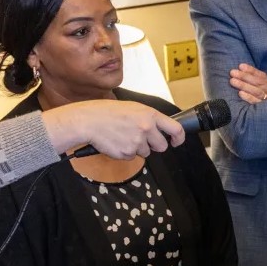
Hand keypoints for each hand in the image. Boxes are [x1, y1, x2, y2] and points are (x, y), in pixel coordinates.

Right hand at [43, 100, 184, 157]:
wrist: (87, 121)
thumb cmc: (106, 112)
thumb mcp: (132, 108)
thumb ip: (148, 118)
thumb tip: (159, 129)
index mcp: (150, 115)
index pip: (176, 129)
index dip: (179, 138)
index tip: (176, 141)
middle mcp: (147, 128)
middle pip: (161, 146)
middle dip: (153, 145)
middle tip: (140, 139)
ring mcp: (137, 141)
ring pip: (145, 153)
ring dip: (137, 148)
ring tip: (122, 136)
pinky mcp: (127, 153)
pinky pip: (131, 157)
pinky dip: (124, 152)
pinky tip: (116, 142)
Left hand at [230, 63, 266, 103]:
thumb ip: (262, 84)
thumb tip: (245, 74)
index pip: (262, 76)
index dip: (251, 71)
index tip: (241, 66)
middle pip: (258, 83)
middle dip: (245, 76)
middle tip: (233, 72)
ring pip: (257, 91)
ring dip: (244, 85)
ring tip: (232, 81)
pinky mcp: (266, 110)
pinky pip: (256, 102)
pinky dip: (248, 97)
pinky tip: (240, 93)